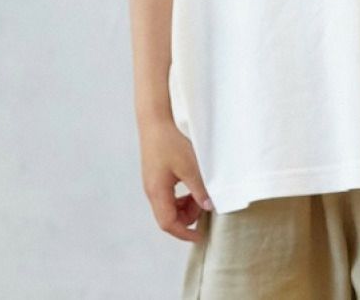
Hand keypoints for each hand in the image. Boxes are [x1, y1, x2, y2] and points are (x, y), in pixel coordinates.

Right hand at [138, 117, 212, 242]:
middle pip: (168, 217)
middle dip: (187, 217)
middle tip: (204, 204)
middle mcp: (152, 192)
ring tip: (199, 193)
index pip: (168, 223)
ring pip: (169, 207)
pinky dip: (181, 197)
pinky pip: (168, 197)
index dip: (184, 233)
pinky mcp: (155, 178)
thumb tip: (208, 207)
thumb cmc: (169, 142)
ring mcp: (152, 185)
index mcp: (157, 192)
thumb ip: (199, 189)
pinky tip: (191, 186)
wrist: (155, 123)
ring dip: (185, 206)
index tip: (200, 236)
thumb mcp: (189, 167)